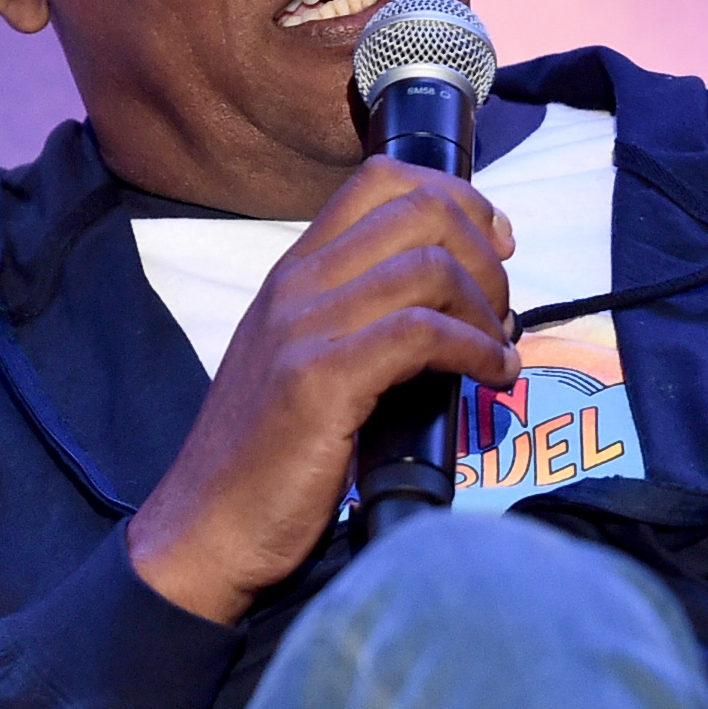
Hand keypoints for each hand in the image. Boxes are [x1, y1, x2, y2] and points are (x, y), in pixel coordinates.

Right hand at [127, 157, 518, 623]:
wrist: (206, 528)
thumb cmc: (267, 458)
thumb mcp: (303, 363)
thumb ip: (356, 320)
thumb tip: (449, 304)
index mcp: (293, 273)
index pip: (379, 180)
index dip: (456, 197)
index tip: (494, 244)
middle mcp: (296, 285)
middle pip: (417, 209)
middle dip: (484, 251)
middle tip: (501, 307)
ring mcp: (304, 329)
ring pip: (429, 266)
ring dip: (487, 307)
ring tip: (498, 351)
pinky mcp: (320, 380)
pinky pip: (423, 333)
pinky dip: (476, 351)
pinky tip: (490, 378)